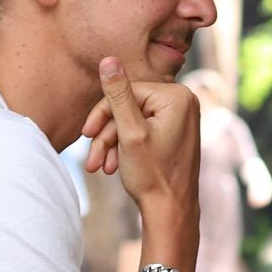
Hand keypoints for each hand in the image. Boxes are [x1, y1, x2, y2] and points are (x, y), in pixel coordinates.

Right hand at [80, 58, 200, 215]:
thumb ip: (117, 95)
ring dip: (112, 144)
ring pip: (133, 121)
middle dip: (107, 134)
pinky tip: (114, 166)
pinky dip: (126, 147)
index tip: (86, 134)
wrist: (171, 212)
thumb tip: (108, 59)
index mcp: (178, 97)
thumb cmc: (152, 175)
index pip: (127, 92)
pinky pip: (143, 131)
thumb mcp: (129, 132)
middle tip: (91, 160)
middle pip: (129, 107)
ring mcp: (181, 118)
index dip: (103, 113)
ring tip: (100, 168)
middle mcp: (184, 102)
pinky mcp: (175, 132)